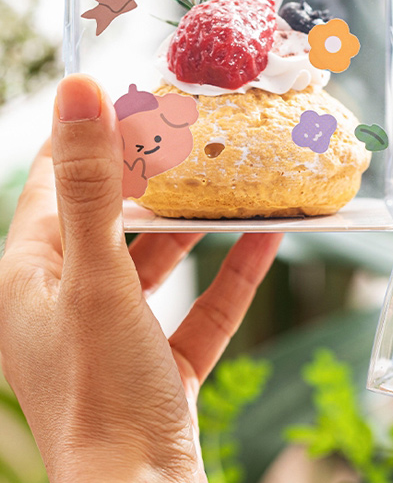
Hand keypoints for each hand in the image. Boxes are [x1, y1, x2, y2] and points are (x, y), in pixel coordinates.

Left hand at [0, 74, 281, 482]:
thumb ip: (94, 184)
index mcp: (32, 278)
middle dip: (155, 177)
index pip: (55, 186)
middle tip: (196, 131)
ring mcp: (119, 335)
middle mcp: (69, 303)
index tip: (134, 97)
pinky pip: (201, 304)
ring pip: (160, 262)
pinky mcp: (162, 362)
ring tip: (235, 178)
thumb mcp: (100, 277)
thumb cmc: (104, 391)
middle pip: (114, 220)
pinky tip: (270, 236)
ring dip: (198, 225)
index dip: (89, 139)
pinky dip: (232, 271)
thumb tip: (79, 91)